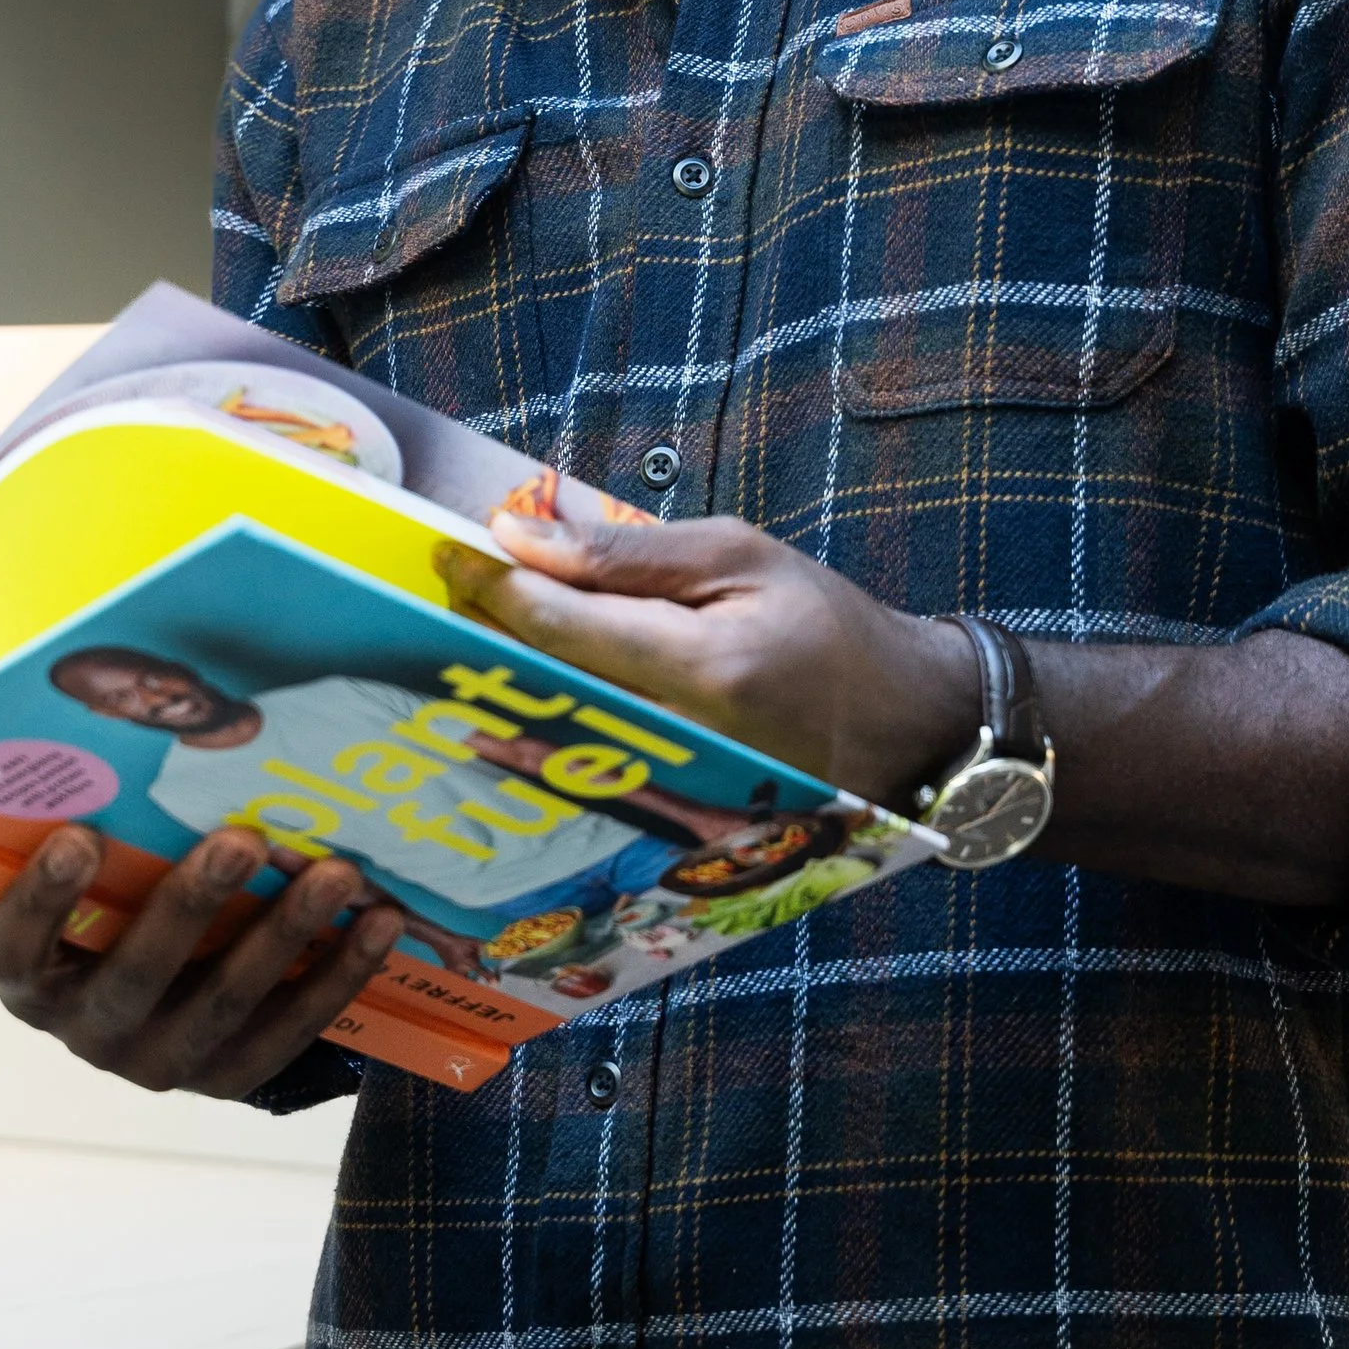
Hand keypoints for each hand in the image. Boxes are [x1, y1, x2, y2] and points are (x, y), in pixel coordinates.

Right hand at [0, 825, 402, 1100]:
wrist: (159, 1007)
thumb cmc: (117, 908)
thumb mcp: (96, 883)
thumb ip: (106, 833)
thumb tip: (151, 727)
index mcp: (33, 980)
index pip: (15, 949)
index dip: (41, 899)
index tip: (79, 834)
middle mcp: (89, 1031)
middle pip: (134, 976)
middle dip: (191, 906)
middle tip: (242, 839)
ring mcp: (162, 1062)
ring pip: (222, 1005)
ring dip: (284, 935)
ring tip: (336, 874)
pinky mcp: (229, 1079)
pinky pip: (288, 1032)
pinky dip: (338, 976)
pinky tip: (379, 923)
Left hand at [452, 505, 974, 809]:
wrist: (899, 719)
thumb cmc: (825, 624)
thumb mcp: (738, 555)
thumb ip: (627, 553)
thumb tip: (523, 538)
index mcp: (705, 666)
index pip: (565, 627)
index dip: (496, 588)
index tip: (448, 553)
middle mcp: (681, 740)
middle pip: (545, 684)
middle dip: (489, 633)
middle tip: (449, 589)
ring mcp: (673, 787)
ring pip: (554, 729)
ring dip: (507, 679)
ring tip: (474, 632)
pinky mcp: (670, 810)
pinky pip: (585, 762)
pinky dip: (547, 721)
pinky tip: (522, 689)